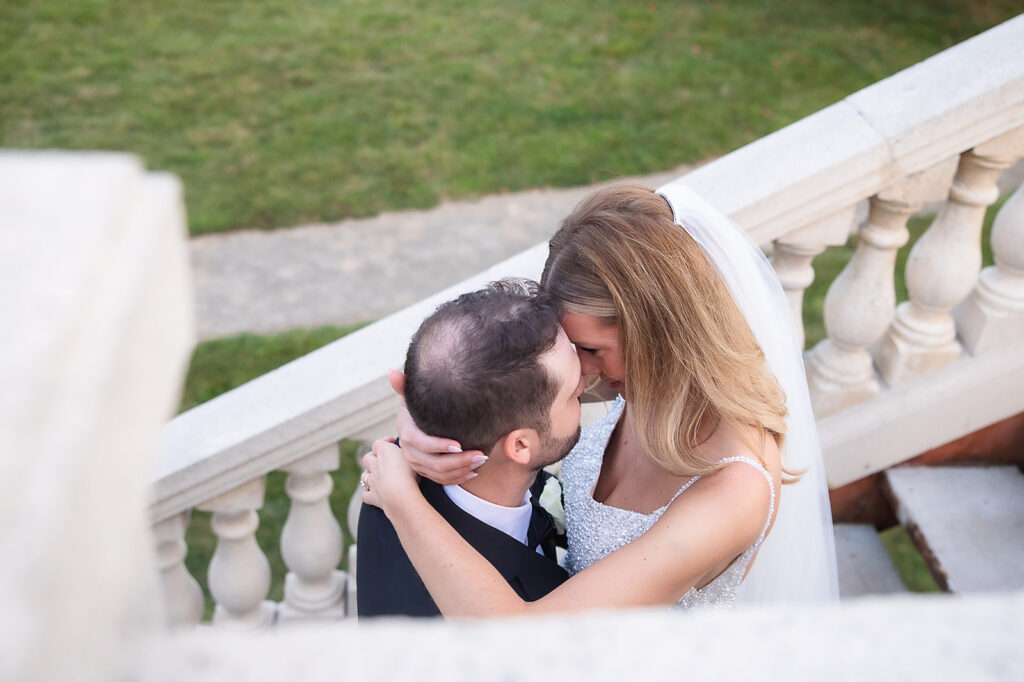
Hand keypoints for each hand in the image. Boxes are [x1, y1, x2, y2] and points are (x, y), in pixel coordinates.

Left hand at [361, 437, 419, 513]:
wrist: (400, 496)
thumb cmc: (410, 474)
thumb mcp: (412, 456)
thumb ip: (406, 450)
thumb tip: (405, 446)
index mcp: (385, 452)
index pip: (378, 443)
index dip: (384, 441)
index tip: (392, 442)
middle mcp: (375, 465)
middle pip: (367, 458)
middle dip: (373, 457)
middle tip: (383, 459)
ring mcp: (372, 481)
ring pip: (364, 475)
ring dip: (369, 474)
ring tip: (378, 476)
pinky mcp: (373, 496)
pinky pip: (365, 494)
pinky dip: (368, 492)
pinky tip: (373, 492)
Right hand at [389, 369, 486, 484]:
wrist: (413, 425)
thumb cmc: (416, 408)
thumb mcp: (411, 397)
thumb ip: (405, 386)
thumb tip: (393, 373)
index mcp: (407, 433)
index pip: (423, 444)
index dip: (440, 446)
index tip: (460, 444)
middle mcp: (410, 452)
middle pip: (435, 463)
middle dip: (460, 461)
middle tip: (481, 454)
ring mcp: (417, 465)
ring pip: (440, 475)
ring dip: (463, 470)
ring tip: (482, 461)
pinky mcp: (425, 472)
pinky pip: (442, 481)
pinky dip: (458, 479)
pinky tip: (474, 472)